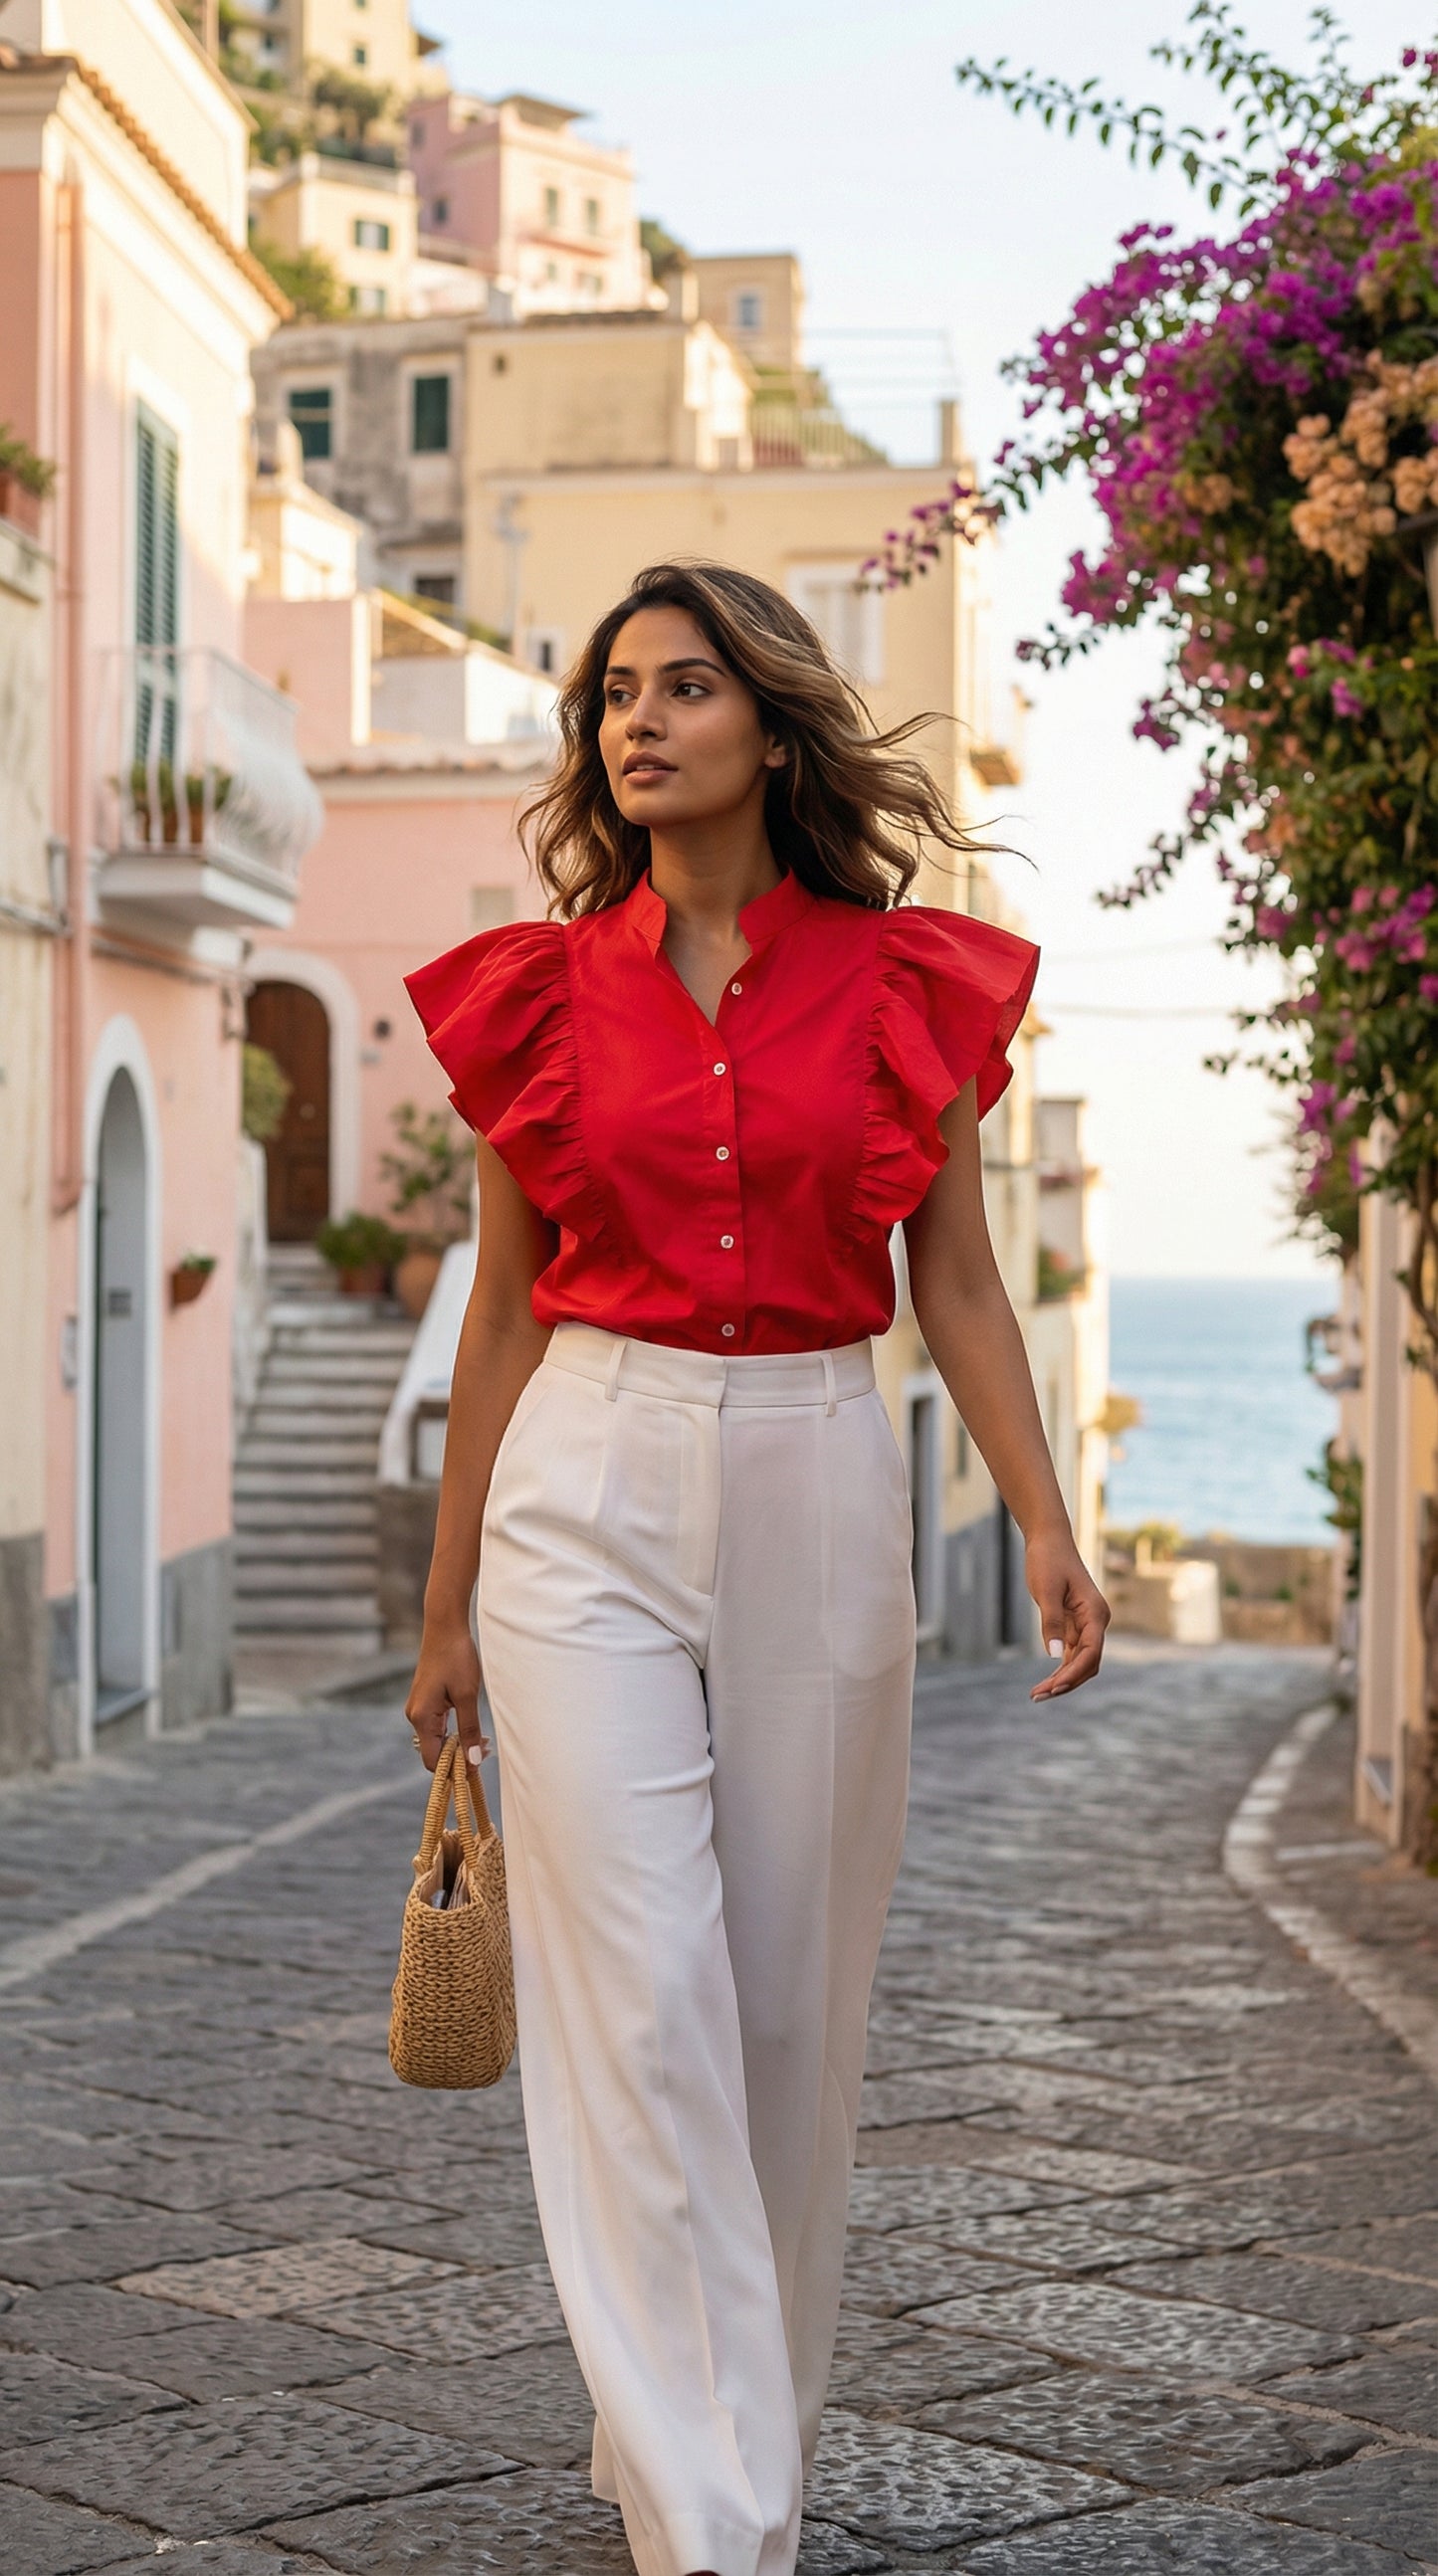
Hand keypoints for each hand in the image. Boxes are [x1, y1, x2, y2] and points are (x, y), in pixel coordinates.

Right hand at [405, 1618, 487, 1773]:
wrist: (445, 1628)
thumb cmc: (456, 1658)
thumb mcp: (467, 1696)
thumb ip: (469, 1730)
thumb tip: (471, 1762)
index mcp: (421, 1717)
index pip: (433, 1760)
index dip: (453, 1769)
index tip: (477, 1769)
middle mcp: (415, 1716)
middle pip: (434, 1752)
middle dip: (458, 1757)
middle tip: (485, 1750)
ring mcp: (419, 1708)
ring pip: (437, 1739)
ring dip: (458, 1744)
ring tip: (482, 1740)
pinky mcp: (426, 1702)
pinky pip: (437, 1726)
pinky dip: (453, 1732)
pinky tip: (471, 1725)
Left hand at [1025, 1528, 1109, 1700]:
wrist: (1048, 1540)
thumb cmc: (1048, 1560)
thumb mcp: (1046, 1590)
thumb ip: (1052, 1622)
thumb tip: (1057, 1656)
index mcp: (1095, 1613)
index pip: (1091, 1652)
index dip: (1073, 1674)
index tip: (1053, 1687)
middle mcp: (1096, 1622)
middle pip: (1087, 1663)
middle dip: (1066, 1682)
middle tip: (1038, 1696)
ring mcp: (1087, 1625)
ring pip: (1080, 1662)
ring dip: (1062, 1680)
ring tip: (1037, 1694)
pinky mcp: (1075, 1625)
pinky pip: (1072, 1654)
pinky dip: (1060, 1669)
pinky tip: (1044, 1682)